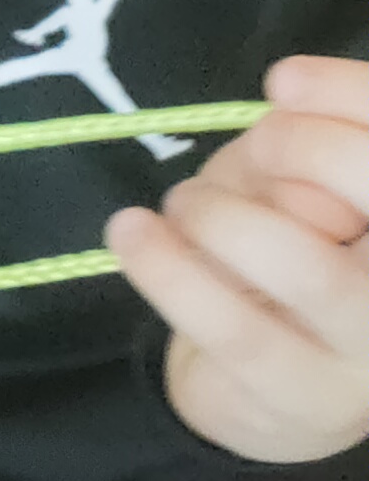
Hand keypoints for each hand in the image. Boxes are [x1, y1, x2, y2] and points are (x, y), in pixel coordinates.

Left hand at [108, 57, 368, 465]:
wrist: (269, 381)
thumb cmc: (295, 247)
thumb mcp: (303, 173)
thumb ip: (315, 128)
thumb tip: (292, 87)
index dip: (348, 94)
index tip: (281, 80)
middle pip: (367, 188)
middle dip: (298, 149)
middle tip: (254, 151)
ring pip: (298, 264)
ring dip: (219, 215)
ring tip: (185, 207)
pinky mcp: (307, 399)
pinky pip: (232, 326)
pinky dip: (169, 268)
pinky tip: (134, 233)